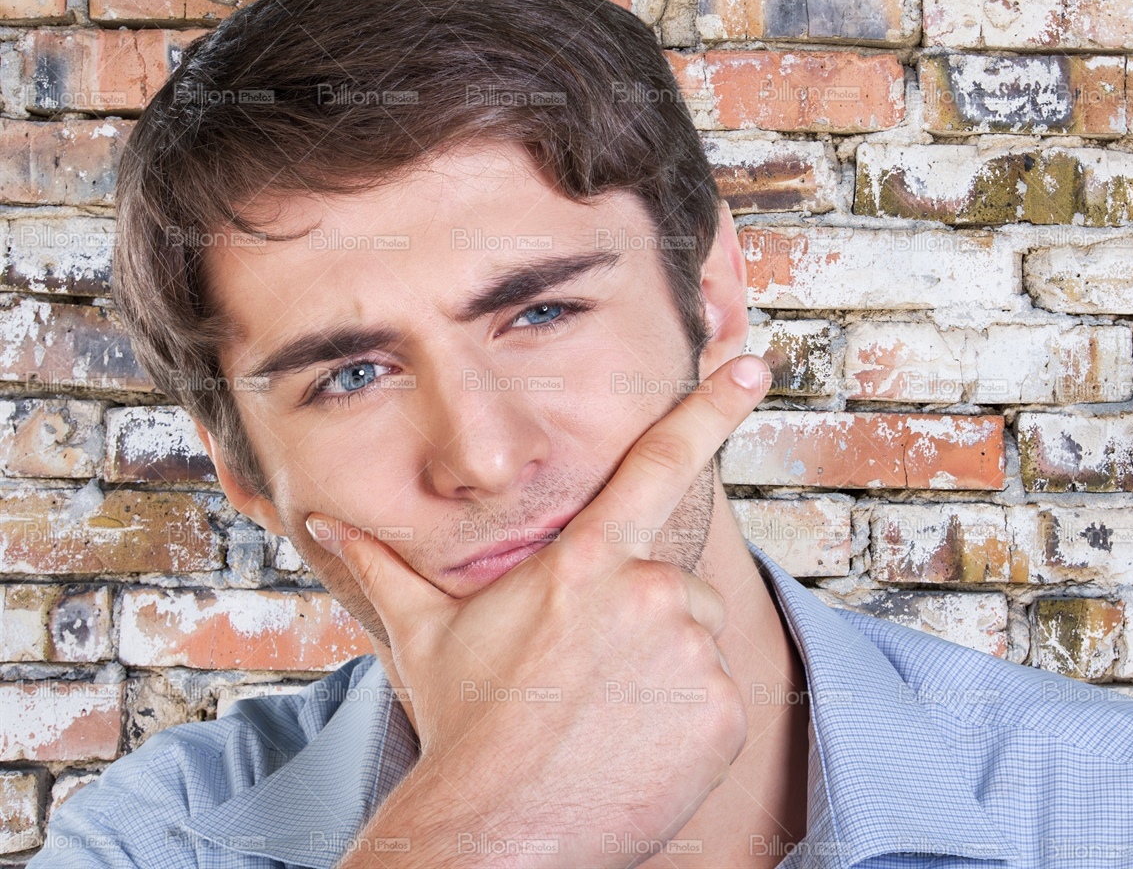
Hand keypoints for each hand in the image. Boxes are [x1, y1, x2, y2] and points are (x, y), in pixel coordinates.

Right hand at [309, 354, 770, 868]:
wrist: (500, 832)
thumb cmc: (465, 730)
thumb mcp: (427, 638)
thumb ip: (388, 569)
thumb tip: (323, 520)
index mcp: (584, 562)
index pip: (657, 464)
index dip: (711, 409)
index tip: (751, 367)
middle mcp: (649, 593)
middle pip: (669, 587)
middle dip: (640, 623)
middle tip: (589, 679)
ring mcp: (692, 653)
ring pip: (694, 645)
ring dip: (664, 674)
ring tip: (606, 720)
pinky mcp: (724, 711)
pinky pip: (719, 701)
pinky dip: (689, 723)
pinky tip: (637, 750)